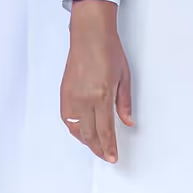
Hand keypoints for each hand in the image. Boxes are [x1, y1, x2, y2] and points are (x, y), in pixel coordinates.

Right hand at [61, 0, 131, 162]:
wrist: (89, 35)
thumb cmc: (108, 51)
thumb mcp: (124, 78)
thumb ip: (124, 103)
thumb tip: (128, 122)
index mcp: (101, 96)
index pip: (105, 131)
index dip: (109, 148)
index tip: (113, 157)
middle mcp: (83, 99)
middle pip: (89, 134)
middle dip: (98, 148)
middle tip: (106, 155)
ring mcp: (71, 97)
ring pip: (76, 129)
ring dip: (86, 141)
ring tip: (96, 146)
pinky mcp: (64, 93)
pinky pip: (67, 119)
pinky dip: (75, 129)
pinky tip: (82, 131)